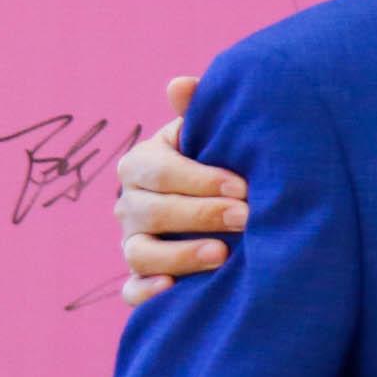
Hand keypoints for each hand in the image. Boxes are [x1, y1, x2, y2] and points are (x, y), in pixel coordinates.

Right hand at [117, 74, 245, 301]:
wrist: (224, 203)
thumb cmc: (218, 162)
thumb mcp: (208, 135)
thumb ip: (197, 110)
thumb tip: (179, 84)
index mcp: (143, 164)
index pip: (158, 170)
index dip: (199, 178)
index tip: (242, 185)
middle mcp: (130, 204)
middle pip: (151, 211)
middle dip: (200, 214)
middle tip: (246, 218)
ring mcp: (132, 243)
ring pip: (139, 252)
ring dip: (178, 255)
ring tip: (221, 256)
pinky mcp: (140, 278)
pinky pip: (131, 291)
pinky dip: (147, 292)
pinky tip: (175, 288)